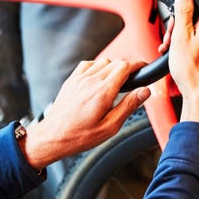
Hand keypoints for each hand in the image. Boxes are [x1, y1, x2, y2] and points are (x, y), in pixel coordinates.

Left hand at [23, 59, 150, 168]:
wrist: (53, 136)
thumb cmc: (80, 135)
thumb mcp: (110, 127)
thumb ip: (128, 106)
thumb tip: (144, 91)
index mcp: (103, 92)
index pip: (125, 67)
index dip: (137, 65)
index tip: (143, 67)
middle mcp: (91, 81)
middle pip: (115, 62)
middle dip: (127, 67)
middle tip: (133, 78)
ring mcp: (79, 79)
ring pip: (102, 62)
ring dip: (113, 67)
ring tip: (117, 81)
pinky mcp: (71, 80)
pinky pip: (88, 64)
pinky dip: (97, 66)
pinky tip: (99, 78)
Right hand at [169, 0, 198, 129]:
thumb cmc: (192, 71)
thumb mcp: (182, 35)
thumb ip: (184, 11)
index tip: (184, 4)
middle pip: (198, 16)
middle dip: (181, 21)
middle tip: (172, 32)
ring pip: (194, 30)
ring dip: (179, 35)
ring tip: (170, 46)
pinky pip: (195, 43)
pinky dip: (183, 45)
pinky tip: (174, 54)